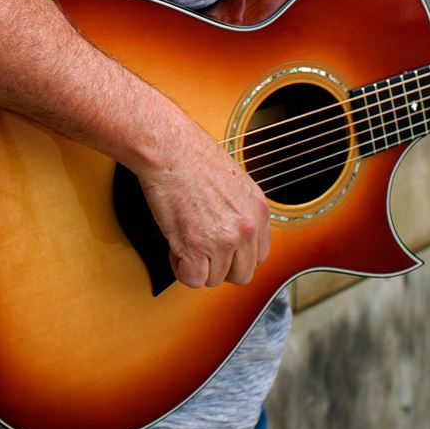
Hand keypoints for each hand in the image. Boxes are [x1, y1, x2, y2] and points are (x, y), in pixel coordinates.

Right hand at [135, 118, 270, 288]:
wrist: (170, 149)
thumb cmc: (193, 158)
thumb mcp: (236, 183)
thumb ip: (242, 213)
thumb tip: (235, 238)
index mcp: (259, 212)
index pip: (259, 257)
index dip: (236, 256)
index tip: (220, 249)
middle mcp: (246, 228)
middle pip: (241, 274)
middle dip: (218, 267)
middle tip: (201, 250)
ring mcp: (223, 239)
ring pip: (214, 279)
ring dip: (196, 265)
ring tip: (184, 239)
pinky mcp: (196, 246)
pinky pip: (192, 279)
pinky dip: (181, 268)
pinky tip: (175, 248)